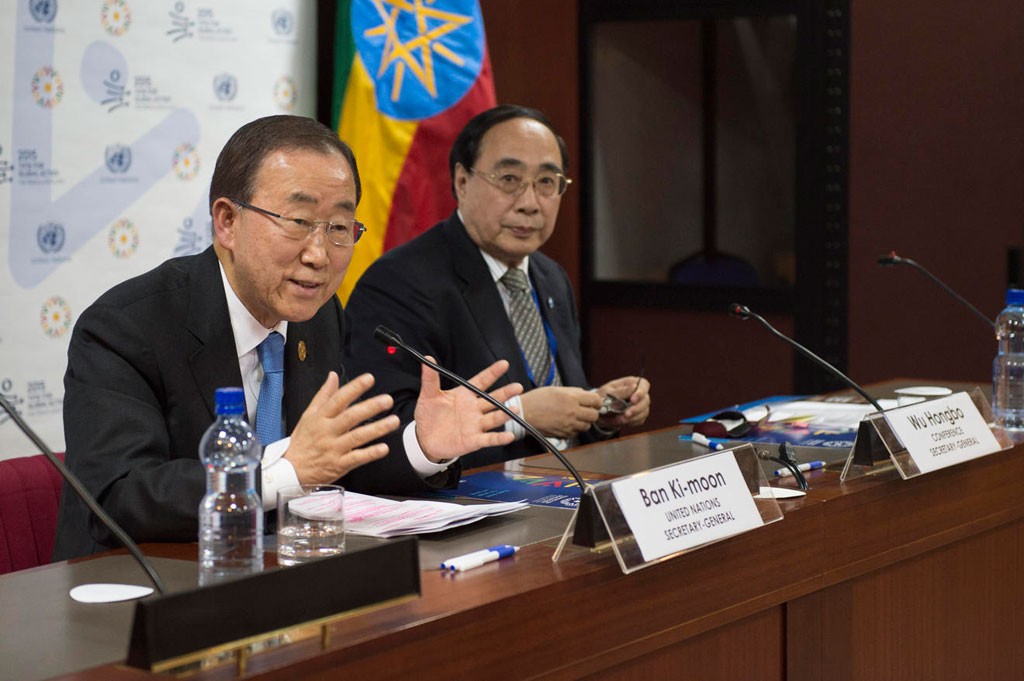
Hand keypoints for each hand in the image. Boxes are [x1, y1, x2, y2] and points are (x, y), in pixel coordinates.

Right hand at [285, 372, 399, 483]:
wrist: (291, 470)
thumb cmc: (302, 442)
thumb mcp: (308, 415)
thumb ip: (323, 395)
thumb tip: (333, 376)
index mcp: (320, 417)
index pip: (338, 399)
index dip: (354, 388)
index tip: (369, 379)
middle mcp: (328, 431)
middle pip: (351, 416)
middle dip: (370, 407)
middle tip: (387, 400)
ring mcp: (334, 448)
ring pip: (357, 436)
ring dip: (377, 429)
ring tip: (393, 421)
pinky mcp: (338, 465)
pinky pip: (357, 458)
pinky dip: (370, 453)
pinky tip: (384, 448)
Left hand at [414, 358, 523, 462]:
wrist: (424, 439)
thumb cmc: (429, 415)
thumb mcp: (428, 395)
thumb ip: (430, 378)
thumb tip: (427, 360)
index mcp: (465, 395)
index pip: (482, 381)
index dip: (493, 373)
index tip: (504, 364)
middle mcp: (474, 409)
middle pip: (493, 399)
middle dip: (506, 393)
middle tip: (518, 387)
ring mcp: (475, 425)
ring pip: (494, 418)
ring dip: (504, 414)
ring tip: (514, 409)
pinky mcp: (474, 440)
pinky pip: (489, 438)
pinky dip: (499, 438)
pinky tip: (508, 436)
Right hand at [519, 386, 602, 438]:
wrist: (523, 413)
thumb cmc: (536, 400)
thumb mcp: (556, 389)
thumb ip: (573, 392)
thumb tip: (585, 394)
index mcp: (571, 398)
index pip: (595, 400)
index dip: (597, 401)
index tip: (595, 402)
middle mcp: (572, 411)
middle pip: (594, 415)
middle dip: (592, 412)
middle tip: (586, 410)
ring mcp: (568, 424)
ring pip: (586, 426)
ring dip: (583, 422)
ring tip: (575, 417)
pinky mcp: (563, 434)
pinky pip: (576, 433)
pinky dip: (574, 429)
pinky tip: (567, 423)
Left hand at [596, 376, 650, 429]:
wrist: (599, 410)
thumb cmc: (603, 396)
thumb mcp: (607, 392)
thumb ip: (620, 391)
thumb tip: (634, 387)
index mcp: (631, 383)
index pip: (643, 384)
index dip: (641, 392)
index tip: (632, 400)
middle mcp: (639, 393)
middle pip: (645, 400)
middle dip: (636, 409)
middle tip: (626, 415)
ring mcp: (641, 405)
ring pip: (644, 412)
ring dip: (632, 418)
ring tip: (618, 420)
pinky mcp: (639, 416)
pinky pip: (639, 420)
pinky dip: (630, 422)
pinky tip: (621, 421)